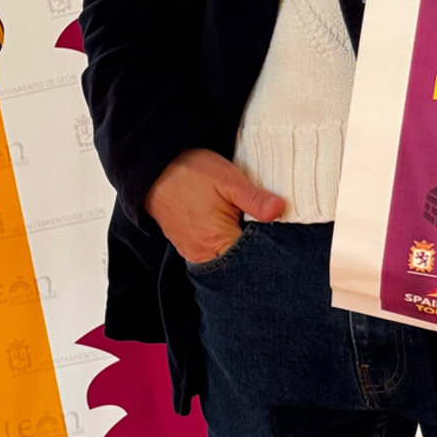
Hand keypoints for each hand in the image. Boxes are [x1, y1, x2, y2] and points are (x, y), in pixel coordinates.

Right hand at [146, 148, 285, 265]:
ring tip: (248, 229)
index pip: (253, 262)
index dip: (270, 251)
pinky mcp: (187, 248)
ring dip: (238, 249)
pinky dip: (224, 246)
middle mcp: (203, 255)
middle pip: (239, 266)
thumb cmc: (191, 173)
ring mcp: (193, 253)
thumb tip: (279, 210)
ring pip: (225, 261)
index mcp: (217, 241)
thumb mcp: (228, 180)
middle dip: (255, 253)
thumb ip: (254, 199)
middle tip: (266, 231)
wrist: (154, 170)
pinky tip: (231, 229)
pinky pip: (211, 254)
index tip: (281, 239)